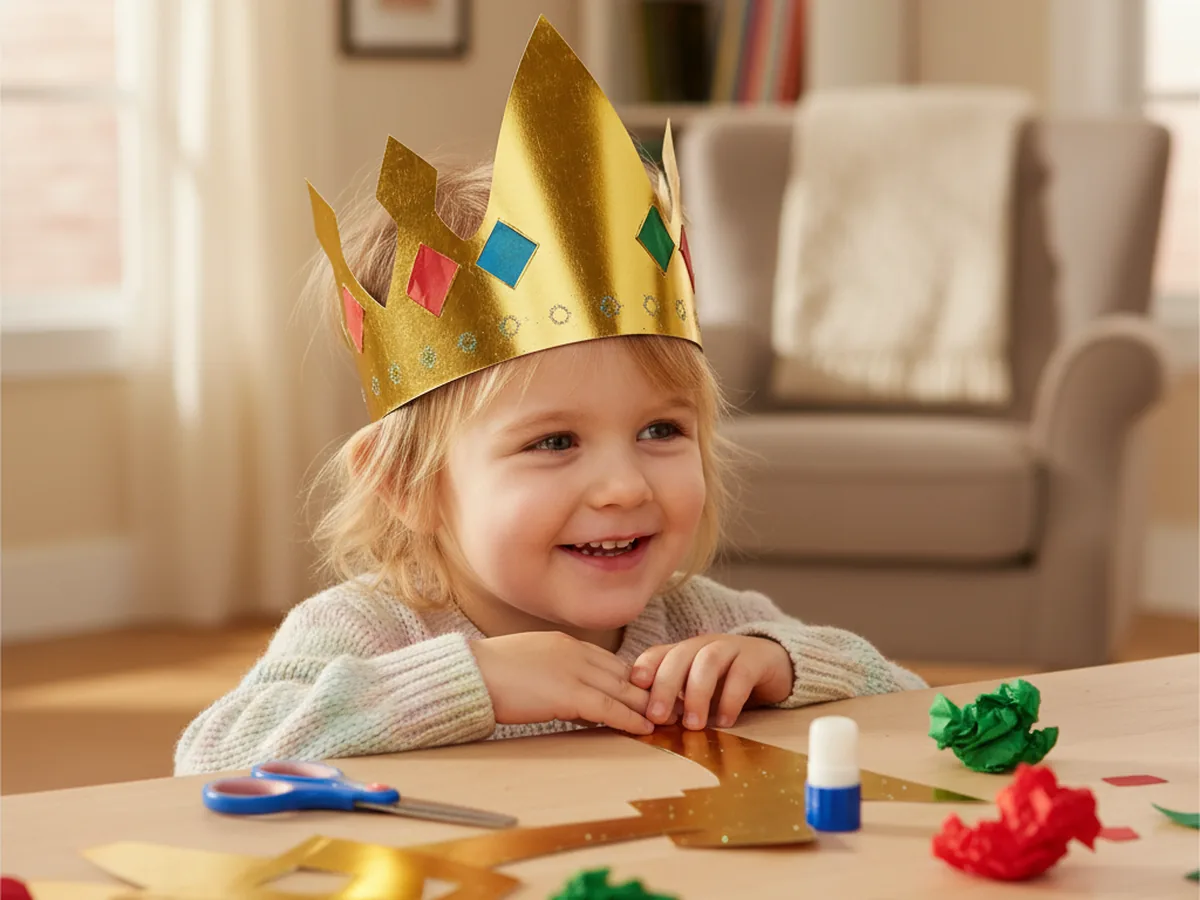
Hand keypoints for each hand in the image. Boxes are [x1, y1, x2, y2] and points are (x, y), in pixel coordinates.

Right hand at [471, 632, 653, 734]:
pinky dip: (630, 718)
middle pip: (621, 673)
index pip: (608, 660)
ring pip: (621, 689)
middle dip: (647, 689)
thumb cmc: (487, 672)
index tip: (646, 690)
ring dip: (646, 705)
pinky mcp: (568, 693)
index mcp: (563, 643)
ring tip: (667, 717)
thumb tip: (560, 690)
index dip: (630, 677)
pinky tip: (644, 728)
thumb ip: (550, 669)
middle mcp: (574, 652)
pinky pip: (608, 707)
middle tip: (668, 702)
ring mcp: (573, 671)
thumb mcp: (526, 660)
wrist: (470, 673)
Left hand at [631, 635, 792, 729]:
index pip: (658, 653)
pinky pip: (741, 674)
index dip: (644, 667)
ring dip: (697, 694)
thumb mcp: (698, 689)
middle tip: (658, 717)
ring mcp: (731, 648)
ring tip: (693, 725)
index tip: (635, 689)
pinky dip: (731, 699)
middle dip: (665, 686)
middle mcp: (703, 645)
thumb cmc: (727, 681)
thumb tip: (647, 726)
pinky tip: (725, 721)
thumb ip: (677, 700)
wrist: (774, 666)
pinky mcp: (756, 658)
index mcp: (685, 652)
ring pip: (708, 662)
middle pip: (679, 656)